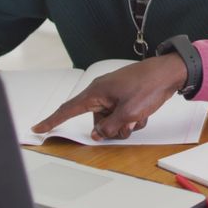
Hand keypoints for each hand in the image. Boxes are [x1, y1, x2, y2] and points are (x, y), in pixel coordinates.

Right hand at [32, 53, 187, 140]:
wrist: (169, 72)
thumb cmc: (148, 85)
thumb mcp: (128, 113)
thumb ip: (110, 127)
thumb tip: (99, 134)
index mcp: (96, 92)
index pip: (68, 109)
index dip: (52, 121)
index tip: (38, 128)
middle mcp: (102, 92)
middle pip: (97, 121)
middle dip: (112, 128)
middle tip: (129, 122)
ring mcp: (114, 94)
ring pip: (111, 121)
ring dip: (124, 124)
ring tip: (139, 116)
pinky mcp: (125, 96)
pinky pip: (122, 115)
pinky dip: (132, 118)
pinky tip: (143, 113)